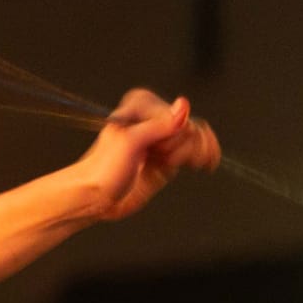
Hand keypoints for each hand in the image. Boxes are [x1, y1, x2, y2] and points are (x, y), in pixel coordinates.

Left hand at [74, 89, 221, 220]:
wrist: (95, 198)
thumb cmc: (103, 170)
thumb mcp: (129, 143)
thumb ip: (158, 125)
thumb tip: (184, 105)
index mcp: (141, 106)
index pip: (178, 115)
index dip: (172, 136)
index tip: (156, 150)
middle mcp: (154, 119)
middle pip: (191, 127)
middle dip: (182, 147)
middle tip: (161, 158)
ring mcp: (163, 139)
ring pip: (197, 138)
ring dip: (193, 153)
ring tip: (171, 164)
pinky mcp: (169, 157)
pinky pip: (198, 149)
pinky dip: (206, 155)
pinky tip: (206, 164)